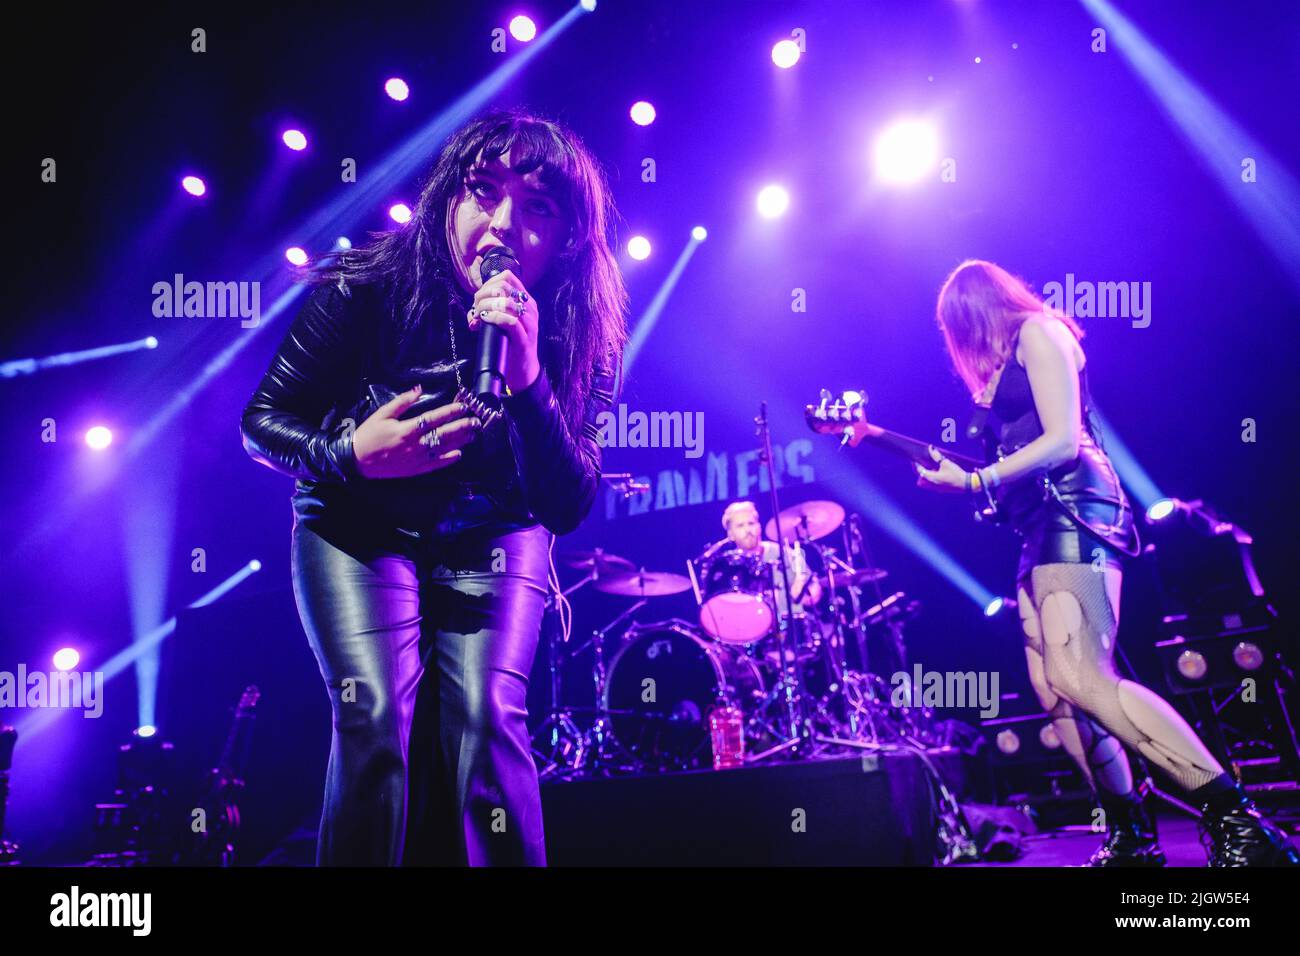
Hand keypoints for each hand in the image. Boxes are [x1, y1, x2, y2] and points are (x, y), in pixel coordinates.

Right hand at [352, 385, 481, 478]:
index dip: (450, 411)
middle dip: (462, 426)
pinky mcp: (415, 469)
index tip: (463, 406)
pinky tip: (459, 454)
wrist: (357, 461)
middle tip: (476, 421)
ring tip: (473, 434)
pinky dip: (448, 459)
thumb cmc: (369, 435)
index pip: (434, 418)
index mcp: (407, 429)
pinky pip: (435, 464)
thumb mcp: (382, 414)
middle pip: (444, 434)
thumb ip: (401, 402)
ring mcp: (416, 458)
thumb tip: (418, 389)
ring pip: (443, 448)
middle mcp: (415, 444)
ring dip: (460, 441)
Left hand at [468, 268, 539, 392]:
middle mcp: (530, 309)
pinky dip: (495, 318)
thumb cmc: (511, 344)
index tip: (479, 298)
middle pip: (503, 287)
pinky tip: (486, 320)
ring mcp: (529, 323)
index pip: (507, 277)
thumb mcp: (503, 323)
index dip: (488, 284)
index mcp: (526, 301)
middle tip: (476, 309)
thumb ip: (492, 312)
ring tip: (479, 316)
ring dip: (486, 306)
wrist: (523, 370)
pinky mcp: (525, 339)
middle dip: (484, 295)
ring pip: (506, 302)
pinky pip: (510, 321)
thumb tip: (473, 312)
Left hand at [915, 445, 969, 493]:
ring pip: (926, 481)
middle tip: (919, 463)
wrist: (966, 484)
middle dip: (919, 470)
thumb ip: (937, 456)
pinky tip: (935, 472)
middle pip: (921, 477)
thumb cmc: (956, 474)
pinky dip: (931, 477)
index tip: (914, 460)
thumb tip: (931, 448)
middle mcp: (932, 484)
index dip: (916, 465)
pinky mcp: (941, 489)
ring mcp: (936, 488)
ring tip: (927, 467)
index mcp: (932, 478)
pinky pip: (932, 483)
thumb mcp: (946, 463)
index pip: (920, 471)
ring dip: (925, 474)